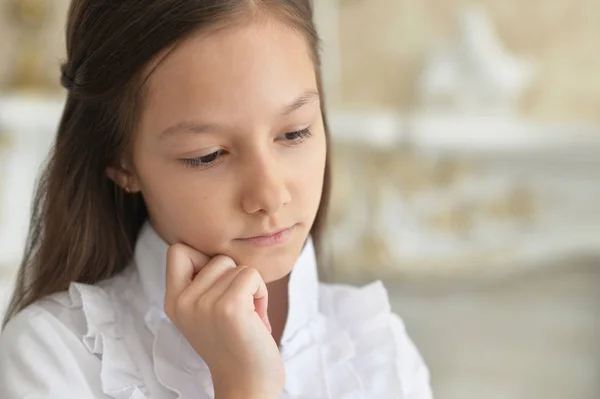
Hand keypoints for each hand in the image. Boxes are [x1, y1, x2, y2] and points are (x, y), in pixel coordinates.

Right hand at [164, 244, 284, 397]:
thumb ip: (203, 283)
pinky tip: (256, 319)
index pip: (177, 250)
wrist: (247, 385)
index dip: (202, 258)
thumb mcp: (205, 312)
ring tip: (247, 317)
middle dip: (234, 278)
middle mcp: (183, 302)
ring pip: (237, 266)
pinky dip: (261, 293)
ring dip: (251, 288)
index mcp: (173, 301)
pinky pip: (252, 275)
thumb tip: (220, 252)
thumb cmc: (235, 345)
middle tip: (238, 310)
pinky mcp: (229, 307)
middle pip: (217, 257)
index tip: (216, 285)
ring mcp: (204, 304)